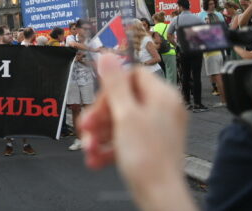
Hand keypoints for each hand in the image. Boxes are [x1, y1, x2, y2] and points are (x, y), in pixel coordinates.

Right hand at [78, 54, 191, 209]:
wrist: (160, 196)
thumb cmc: (149, 158)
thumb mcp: (125, 114)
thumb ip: (114, 83)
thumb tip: (108, 55)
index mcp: (162, 96)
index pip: (132, 75)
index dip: (111, 88)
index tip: (98, 102)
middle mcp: (163, 109)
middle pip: (123, 99)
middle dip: (100, 116)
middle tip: (87, 127)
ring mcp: (158, 128)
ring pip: (121, 121)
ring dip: (100, 134)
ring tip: (89, 147)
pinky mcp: (151, 146)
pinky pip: (125, 138)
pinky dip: (109, 147)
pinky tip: (96, 158)